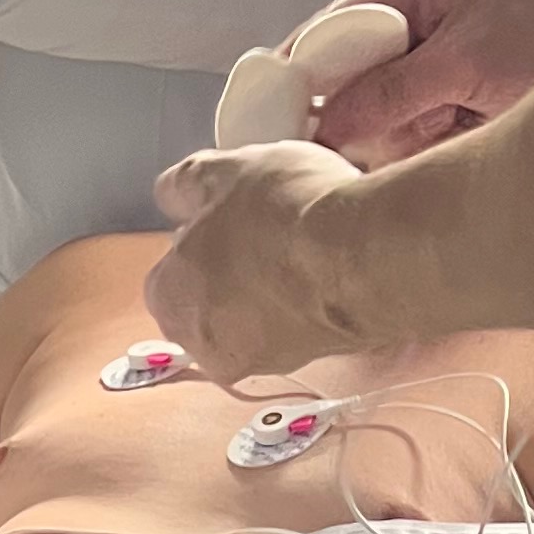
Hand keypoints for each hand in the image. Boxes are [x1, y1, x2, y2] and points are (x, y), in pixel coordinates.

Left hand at [144, 141, 359, 383]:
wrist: (363, 256)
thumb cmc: (281, 211)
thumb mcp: (223, 171)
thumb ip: (185, 184)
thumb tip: (171, 195)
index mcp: (171, 302)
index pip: (170, 274)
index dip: (198, 240)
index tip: (227, 217)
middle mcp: (208, 347)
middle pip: (211, 304)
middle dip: (231, 272)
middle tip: (265, 228)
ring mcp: (265, 362)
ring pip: (257, 320)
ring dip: (272, 290)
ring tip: (303, 244)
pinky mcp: (315, 361)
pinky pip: (300, 327)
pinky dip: (307, 303)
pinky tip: (328, 267)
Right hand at [311, 0, 533, 165]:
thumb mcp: (466, 60)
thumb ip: (392, 92)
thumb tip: (325, 127)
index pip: (326, 33)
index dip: (296, 78)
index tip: (270, 124)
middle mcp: (414, 26)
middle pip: (345, 81)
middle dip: (338, 122)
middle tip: (323, 163)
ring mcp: (434, 69)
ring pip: (376, 118)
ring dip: (378, 147)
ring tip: (395, 167)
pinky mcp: (456, 108)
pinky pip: (411, 140)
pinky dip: (410, 159)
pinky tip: (422, 167)